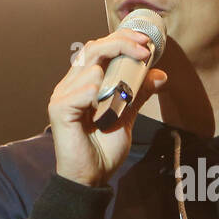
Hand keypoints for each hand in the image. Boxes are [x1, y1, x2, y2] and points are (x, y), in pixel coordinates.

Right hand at [48, 28, 166, 186]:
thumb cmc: (104, 149)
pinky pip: (83, 91)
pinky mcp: (59, 110)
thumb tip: (160, 75)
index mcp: (84, 82)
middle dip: (122, 44)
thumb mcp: (127, 116)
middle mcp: (70, 84)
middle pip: (93, 48)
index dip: (122, 40)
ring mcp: (62, 96)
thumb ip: (138, 94)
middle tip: (145, 50)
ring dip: (113, 80)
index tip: (147, 44)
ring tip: (120, 103)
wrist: (92, 177)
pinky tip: (102, 111)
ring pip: (90, 67)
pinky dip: (98, 95)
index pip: (100, 48)